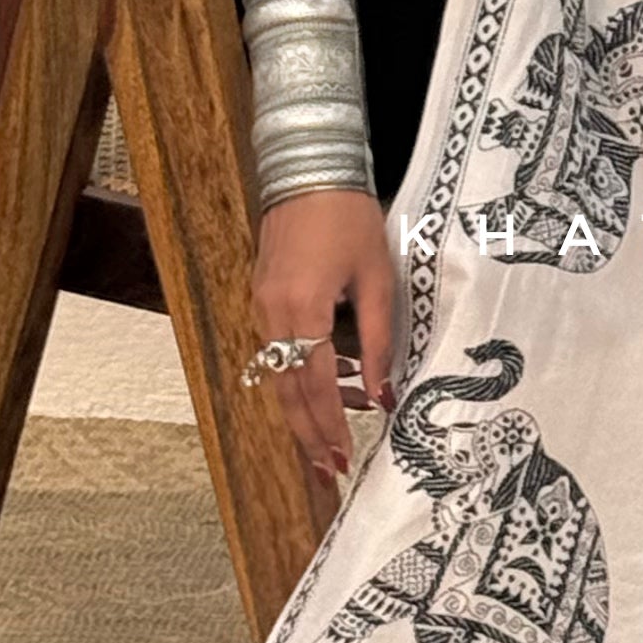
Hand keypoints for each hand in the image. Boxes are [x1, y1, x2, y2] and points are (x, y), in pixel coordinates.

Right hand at [250, 185, 398, 498]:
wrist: (309, 169)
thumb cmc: (350, 218)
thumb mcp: (376, 277)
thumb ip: (379, 339)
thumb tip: (383, 394)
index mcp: (302, 310)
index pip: (313, 386)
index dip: (328, 426)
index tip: (342, 460)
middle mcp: (272, 314)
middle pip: (286, 391)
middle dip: (307, 435)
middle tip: (326, 472)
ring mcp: (260, 305)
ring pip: (277, 375)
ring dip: (301, 410)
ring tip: (330, 440)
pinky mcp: (261, 296)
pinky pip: (275, 350)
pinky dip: (296, 376)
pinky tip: (325, 387)